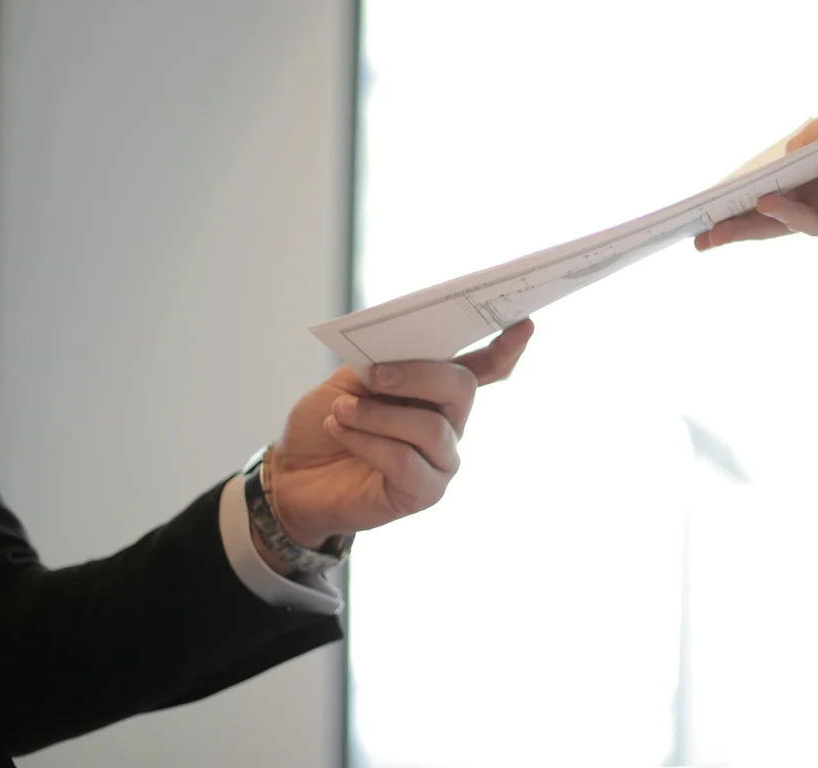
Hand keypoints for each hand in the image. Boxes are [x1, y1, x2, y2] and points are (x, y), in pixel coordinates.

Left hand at [255, 319, 534, 565]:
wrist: (293, 475)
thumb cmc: (327, 423)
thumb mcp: (350, 379)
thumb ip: (381, 362)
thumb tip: (402, 346)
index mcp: (437, 391)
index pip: (485, 369)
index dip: (506, 348)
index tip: (524, 324)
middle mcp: (449, 424)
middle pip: (462, 388)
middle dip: (419, 375)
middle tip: (375, 376)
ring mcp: (440, 461)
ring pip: (431, 428)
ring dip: (379, 415)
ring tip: (342, 411)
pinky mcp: (423, 493)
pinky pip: (406, 461)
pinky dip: (367, 442)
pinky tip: (341, 432)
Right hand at [694, 97, 817, 248]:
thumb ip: (806, 143)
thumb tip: (775, 165)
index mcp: (808, 182)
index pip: (765, 200)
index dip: (735, 210)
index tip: (702, 219)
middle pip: (776, 223)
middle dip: (741, 229)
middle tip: (707, 238)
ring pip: (808, 224)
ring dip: (783, 212)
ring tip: (759, 200)